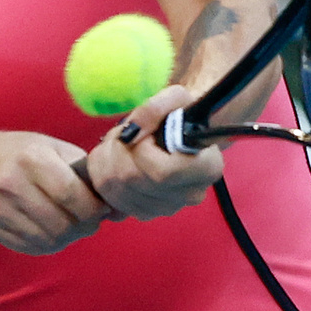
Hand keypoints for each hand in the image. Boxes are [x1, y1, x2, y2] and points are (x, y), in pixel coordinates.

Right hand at [0, 130, 110, 255]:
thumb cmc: (18, 153)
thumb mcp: (50, 147)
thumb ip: (82, 170)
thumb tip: (116, 203)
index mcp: (31, 158)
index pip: (71, 194)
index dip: (93, 209)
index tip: (102, 209)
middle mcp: (11, 184)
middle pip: (62, 223)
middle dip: (85, 226)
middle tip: (90, 220)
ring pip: (48, 240)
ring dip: (69, 238)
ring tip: (72, 225)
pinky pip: (31, 247)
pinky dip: (49, 244)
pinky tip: (52, 231)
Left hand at [83, 85, 225, 220]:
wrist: (180, 132)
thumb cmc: (181, 113)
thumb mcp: (175, 98)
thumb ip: (154, 108)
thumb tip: (131, 132)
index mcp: (207, 167)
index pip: (163, 173)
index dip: (143, 152)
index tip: (146, 134)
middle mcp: (190, 194)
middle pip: (134, 181)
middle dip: (117, 151)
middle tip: (123, 134)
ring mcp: (168, 208)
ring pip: (118, 192)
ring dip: (107, 163)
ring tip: (119, 145)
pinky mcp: (148, 213)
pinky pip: (113, 201)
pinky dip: (104, 179)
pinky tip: (113, 161)